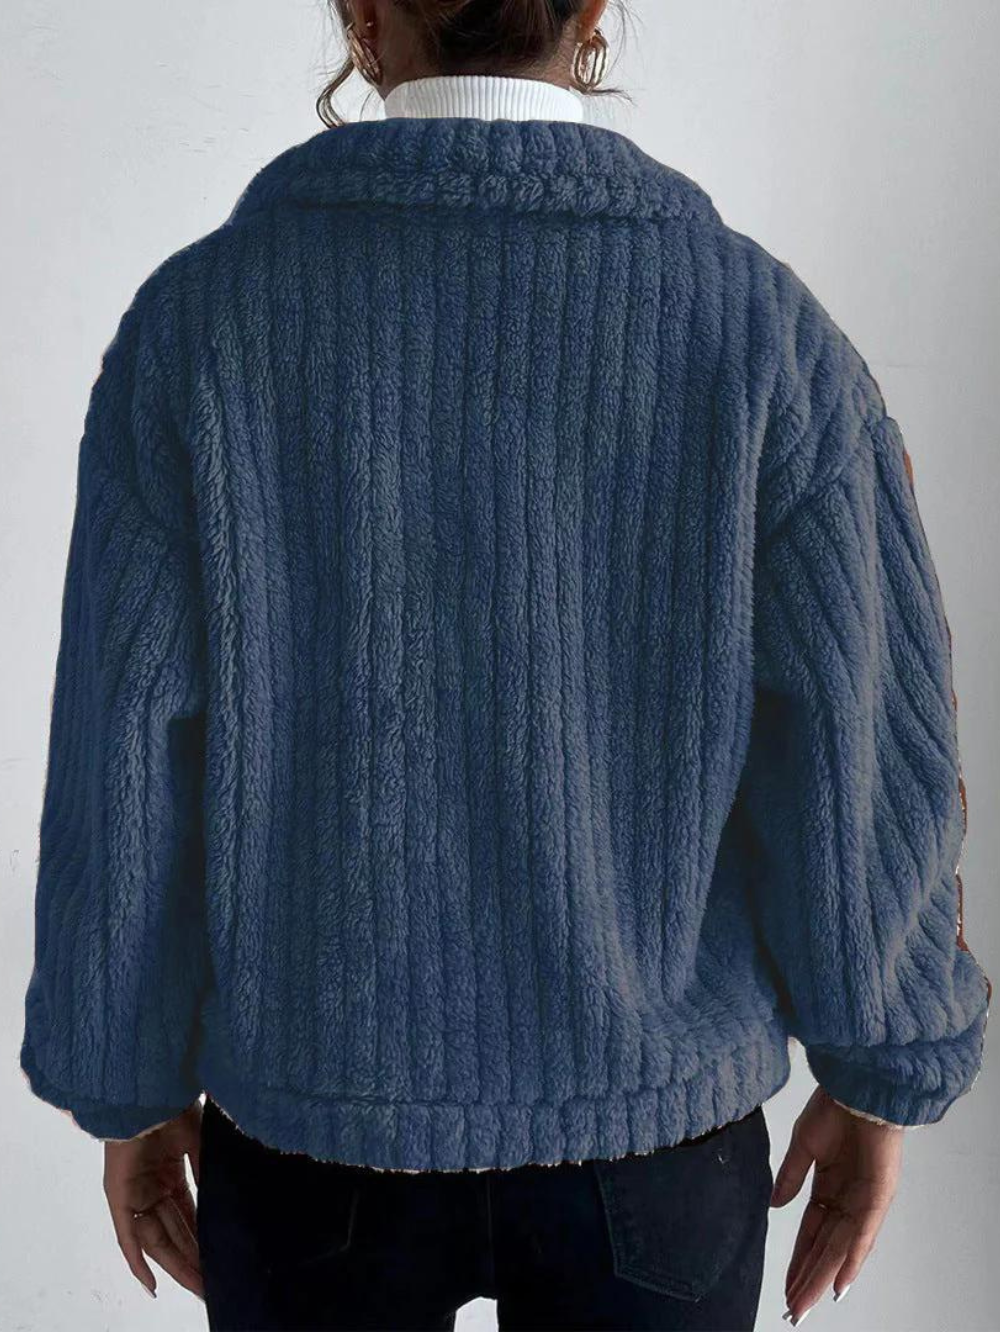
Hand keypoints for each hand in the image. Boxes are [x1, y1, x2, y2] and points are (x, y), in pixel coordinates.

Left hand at [103, 1100, 203, 1301]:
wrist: (148, 1090)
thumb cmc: (172, 1106)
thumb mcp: (198, 1143)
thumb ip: (205, 1173)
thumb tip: (225, 1203)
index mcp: (170, 1173)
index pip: (189, 1216)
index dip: (204, 1239)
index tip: (222, 1260)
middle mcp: (151, 1188)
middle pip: (174, 1233)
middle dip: (193, 1260)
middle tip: (212, 1285)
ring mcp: (134, 1194)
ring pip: (156, 1239)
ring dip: (175, 1265)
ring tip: (198, 1287)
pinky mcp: (118, 1196)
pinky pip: (127, 1237)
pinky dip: (138, 1262)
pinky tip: (152, 1285)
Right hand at [772, 1086, 903, 1323]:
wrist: (857, 1086)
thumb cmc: (831, 1109)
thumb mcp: (802, 1145)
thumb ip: (790, 1177)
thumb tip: (775, 1206)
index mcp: (828, 1186)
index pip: (810, 1232)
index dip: (798, 1258)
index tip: (785, 1285)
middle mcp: (847, 1200)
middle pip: (824, 1248)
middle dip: (807, 1278)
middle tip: (792, 1309)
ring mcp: (863, 1201)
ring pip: (840, 1249)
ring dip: (823, 1277)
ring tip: (805, 1304)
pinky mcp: (877, 1197)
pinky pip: (863, 1235)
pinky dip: (851, 1260)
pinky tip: (838, 1284)